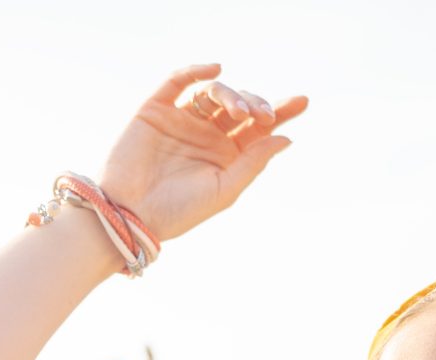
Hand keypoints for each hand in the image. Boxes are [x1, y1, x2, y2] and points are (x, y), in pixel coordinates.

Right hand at [97, 63, 307, 241]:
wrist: (132, 214)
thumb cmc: (179, 211)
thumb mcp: (225, 189)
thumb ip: (253, 162)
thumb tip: (285, 138)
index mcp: (227, 155)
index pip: (258, 128)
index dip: (281, 112)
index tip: (303, 101)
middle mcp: (207, 134)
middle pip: (239, 106)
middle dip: (256, 105)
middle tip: (265, 115)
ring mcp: (182, 120)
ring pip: (213, 93)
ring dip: (231, 95)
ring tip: (240, 113)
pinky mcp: (156, 110)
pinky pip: (177, 82)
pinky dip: (196, 71)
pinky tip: (215, 69)